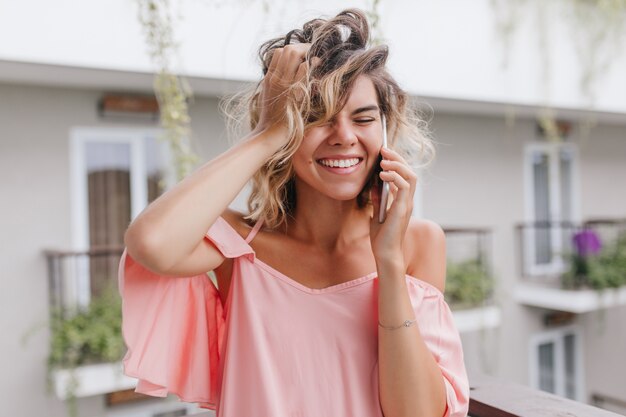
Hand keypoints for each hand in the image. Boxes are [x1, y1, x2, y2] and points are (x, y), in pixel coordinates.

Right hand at [255, 43, 310, 140]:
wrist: (271, 132)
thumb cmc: (273, 117)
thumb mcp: (270, 95)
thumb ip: (276, 82)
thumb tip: (286, 72)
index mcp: (269, 78)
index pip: (278, 52)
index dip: (291, 49)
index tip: (302, 54)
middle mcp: (276, 78)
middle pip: (287, 49)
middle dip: (302, 47)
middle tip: (312, 51)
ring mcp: (285, 83)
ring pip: (294, 54)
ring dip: (307, 52)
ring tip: (316, 57)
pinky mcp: (295, 91)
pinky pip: (304, 69)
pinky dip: (312, 63)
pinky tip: (318, 65)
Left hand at [370, 147, 417, 265]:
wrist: (384, 253)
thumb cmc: (381, 238)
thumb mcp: (376, 214)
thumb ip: (378, 200)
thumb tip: (374, 185)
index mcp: (403, 201)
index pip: (405, 175)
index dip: (396, 162)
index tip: (384, 154)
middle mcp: (408, 201)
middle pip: (410, 171)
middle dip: (397, 158)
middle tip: (384, 150)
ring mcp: (407, 204)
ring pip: (411, 176)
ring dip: (397, 165)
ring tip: (383, 161)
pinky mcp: (402, 209)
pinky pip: (404, 187)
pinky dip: (394, 177)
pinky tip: (382, 175)